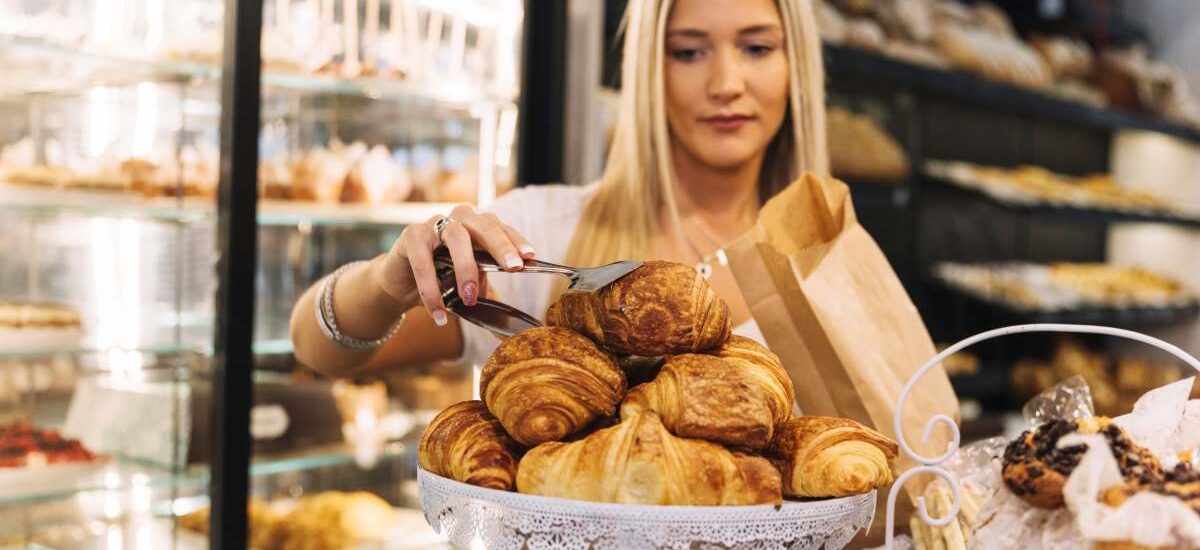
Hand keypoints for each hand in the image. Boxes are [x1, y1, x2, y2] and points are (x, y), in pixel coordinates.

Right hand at [374, 205, 535, 325]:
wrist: (402, 285)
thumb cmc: (441, 281)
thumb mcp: (469, 289)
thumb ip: (488, 301)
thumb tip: (507, 336)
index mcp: (477, 228)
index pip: (501, 228)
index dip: (516, 240)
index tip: (530, 256)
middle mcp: (458, 220)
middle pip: (484, 225)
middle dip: (500, 246)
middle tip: (512, 268)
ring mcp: (434, 224)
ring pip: (456, 237)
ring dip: (466, 267)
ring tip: (470, 298)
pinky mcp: (411, 236)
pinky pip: (423, 260)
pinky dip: (431, 288)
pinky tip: (438, 312)